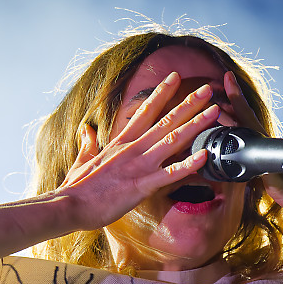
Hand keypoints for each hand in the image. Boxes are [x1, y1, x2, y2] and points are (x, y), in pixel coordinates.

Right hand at [56, 72, 219, 230]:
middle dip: (189, 103)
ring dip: (196, 125)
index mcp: (120, 142)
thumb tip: (87, 129)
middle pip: (166, 120)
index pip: (145, 111)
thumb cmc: (76, 188)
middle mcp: (133, 149)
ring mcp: (139, 166)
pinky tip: (205, 156)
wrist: (68, 206)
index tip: (176, 77)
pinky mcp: (141, 186)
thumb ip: (88, 143)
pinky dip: (189, 165)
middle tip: (208, 89)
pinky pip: (170, 174)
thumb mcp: (82, 160)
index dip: (162, 93)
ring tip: (214, 112)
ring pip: (173, 140)